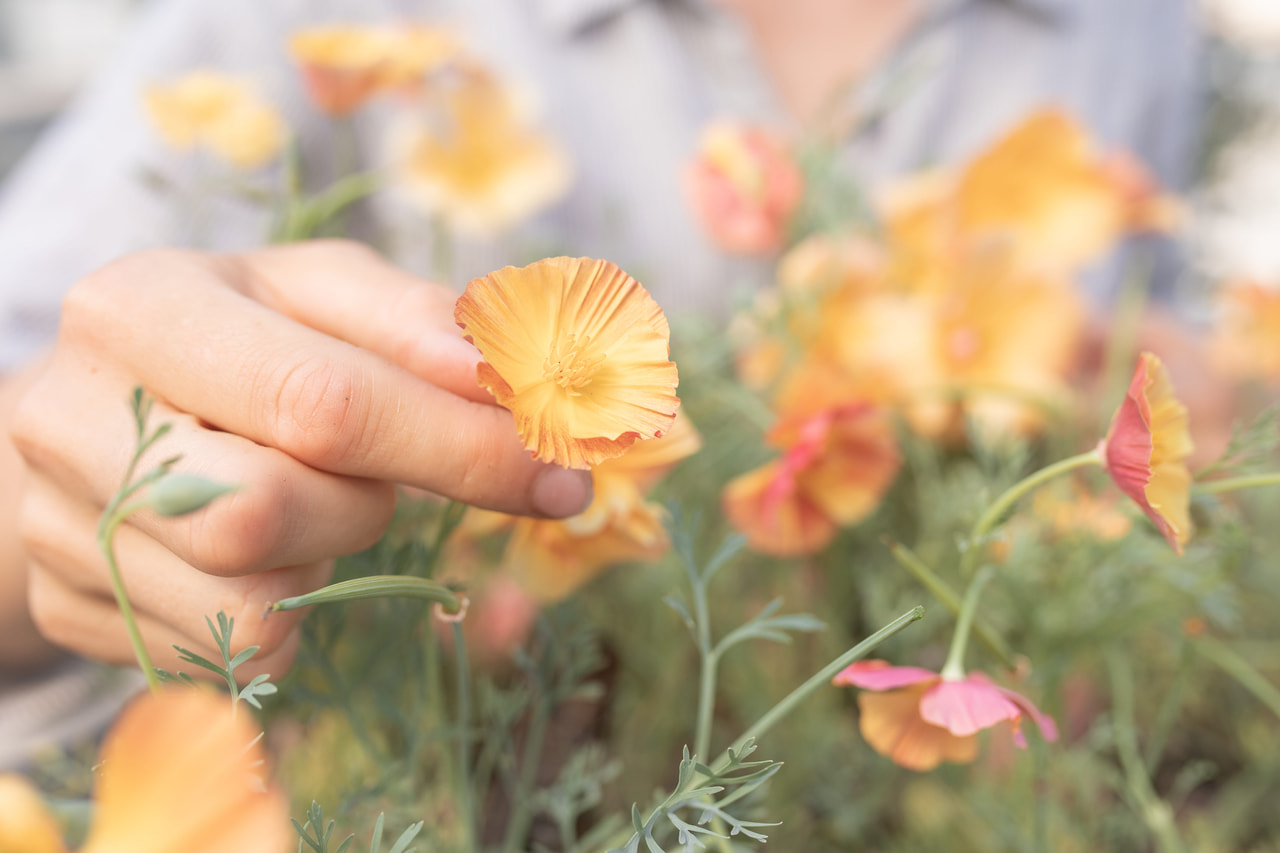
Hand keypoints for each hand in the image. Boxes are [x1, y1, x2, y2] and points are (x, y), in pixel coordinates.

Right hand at [6, 240, 591, 678]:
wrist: (98, 408)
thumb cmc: (239, 340)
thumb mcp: (322, 296)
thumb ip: (418, 322)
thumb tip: (513, 375)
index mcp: (142, 307)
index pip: (322, 402)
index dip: (458, 447)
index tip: (558, 474)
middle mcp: (69, 416)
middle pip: (266, 513)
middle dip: (363, 506)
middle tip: (377, 476)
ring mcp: (56, 524)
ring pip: (251, 602)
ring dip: (325, 560)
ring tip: (307, 500)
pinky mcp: (73, 607)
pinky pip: (228, 654)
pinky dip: (287, 614)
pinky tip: (269, 554)